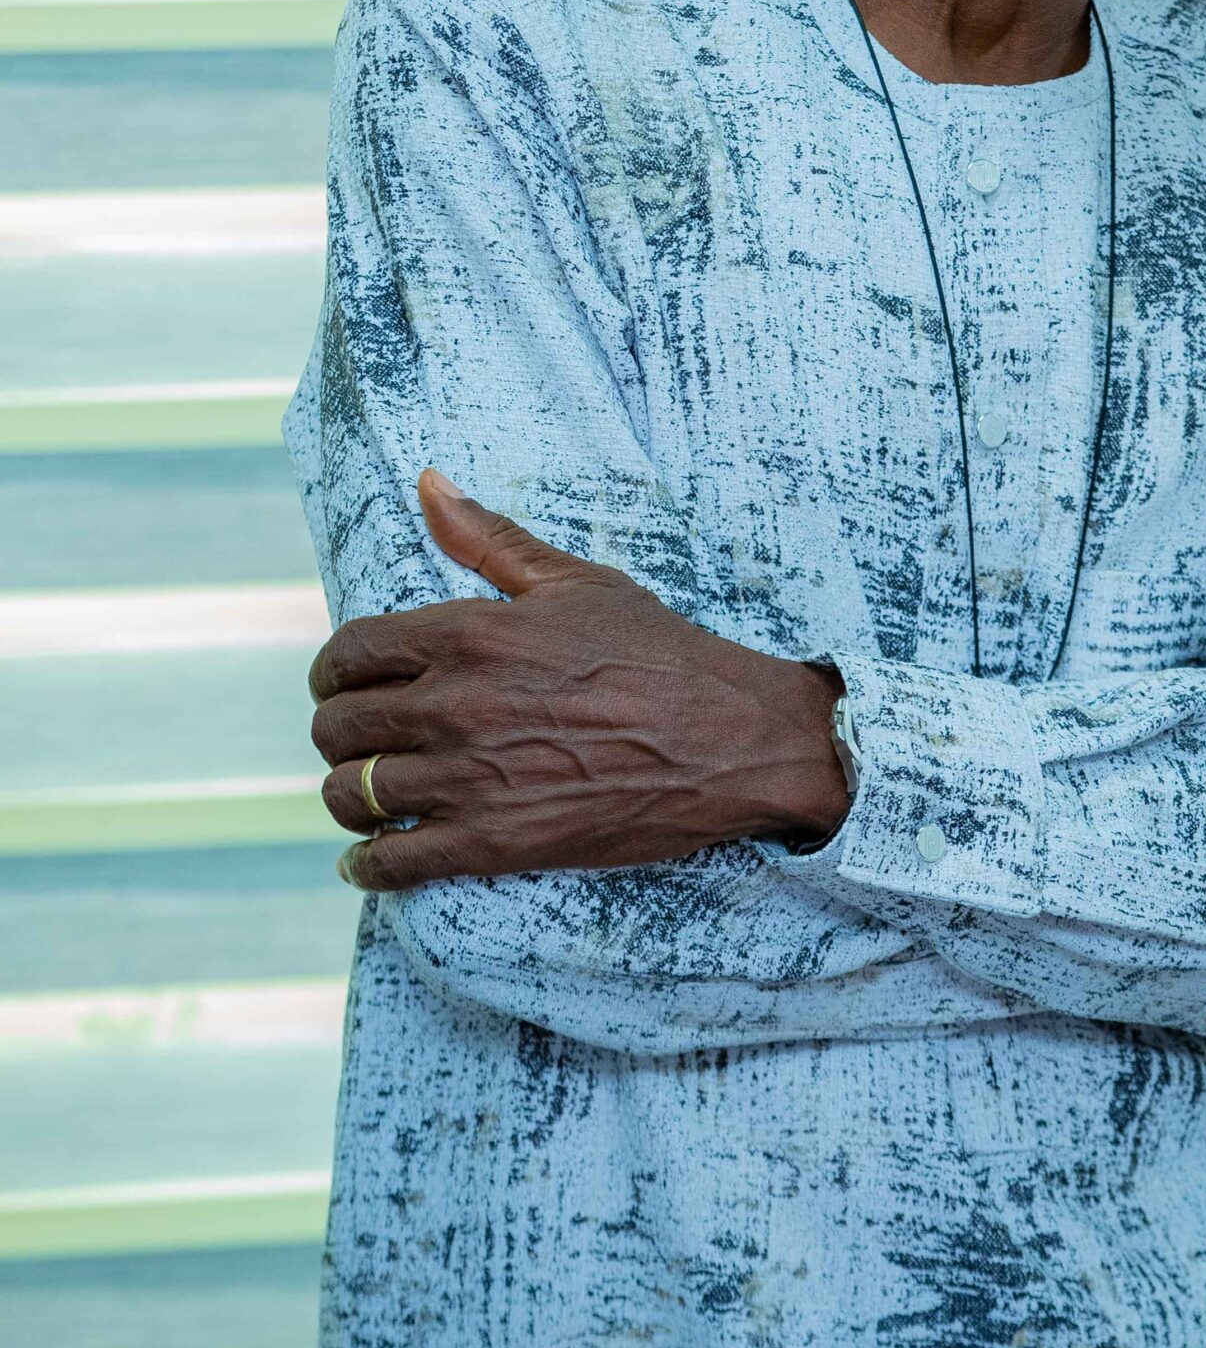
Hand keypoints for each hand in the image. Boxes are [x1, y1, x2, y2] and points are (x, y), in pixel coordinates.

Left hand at [310, 468, 850, 889]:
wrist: (730, 738)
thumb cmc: (659, 653)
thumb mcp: (577, 581)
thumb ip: (490, 538)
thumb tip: (427, 483)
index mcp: (471, 633)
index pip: (351, 651)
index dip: (335, 671)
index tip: (345, 683)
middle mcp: (456, 704)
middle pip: (339, 726)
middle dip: (338, 732)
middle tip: (360, 739)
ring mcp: (470, 778)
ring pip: (352, 794)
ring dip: (349, 797)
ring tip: (368, 797)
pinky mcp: (493, 843)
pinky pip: (392, 862)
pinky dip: (369, 865)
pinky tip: (374, 857)